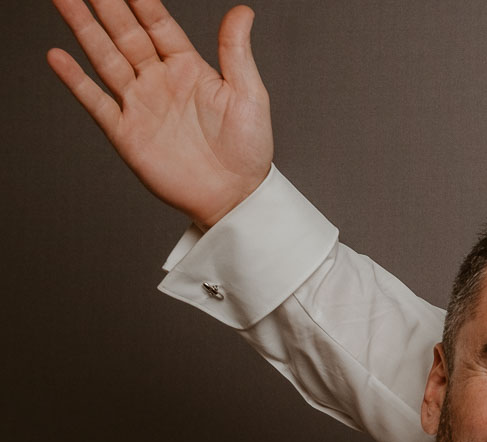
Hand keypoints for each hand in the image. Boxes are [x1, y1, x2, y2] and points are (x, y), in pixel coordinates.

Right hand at [46, 0, 271, 227]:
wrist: (236, 198)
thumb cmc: (248, 150)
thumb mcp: (249, 95)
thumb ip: (237, 52)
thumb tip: (243, 11)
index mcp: (189, 68)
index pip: (157, 24)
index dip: (140, 0)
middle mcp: (159, 81)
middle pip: (125, 34)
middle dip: (105, 5)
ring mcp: (140, 105)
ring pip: (105, 58)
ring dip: (83, 29)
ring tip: (64, 1)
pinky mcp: (127, 132)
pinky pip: (97, 102)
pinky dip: (76, 81)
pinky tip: (58, 57)